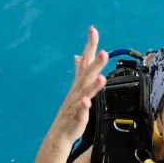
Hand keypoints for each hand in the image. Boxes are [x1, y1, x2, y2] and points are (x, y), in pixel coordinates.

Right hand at [49, 26, 107, 147]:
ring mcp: (76, 102)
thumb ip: (80, 70)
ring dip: (93, 84)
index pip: (85, 60)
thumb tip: (79, 55)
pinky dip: (83, 106)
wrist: (60, 132)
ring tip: (101, 76)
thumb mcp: (77, 87)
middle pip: (87, 74)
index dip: (89, 45)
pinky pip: (80, 110)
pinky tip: (87, 101)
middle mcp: (77, 90)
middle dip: (94, 62)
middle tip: (103, 52)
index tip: (93, 30)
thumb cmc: (71, 109)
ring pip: (85, 92)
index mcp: (80, 82)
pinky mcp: (77, 116)